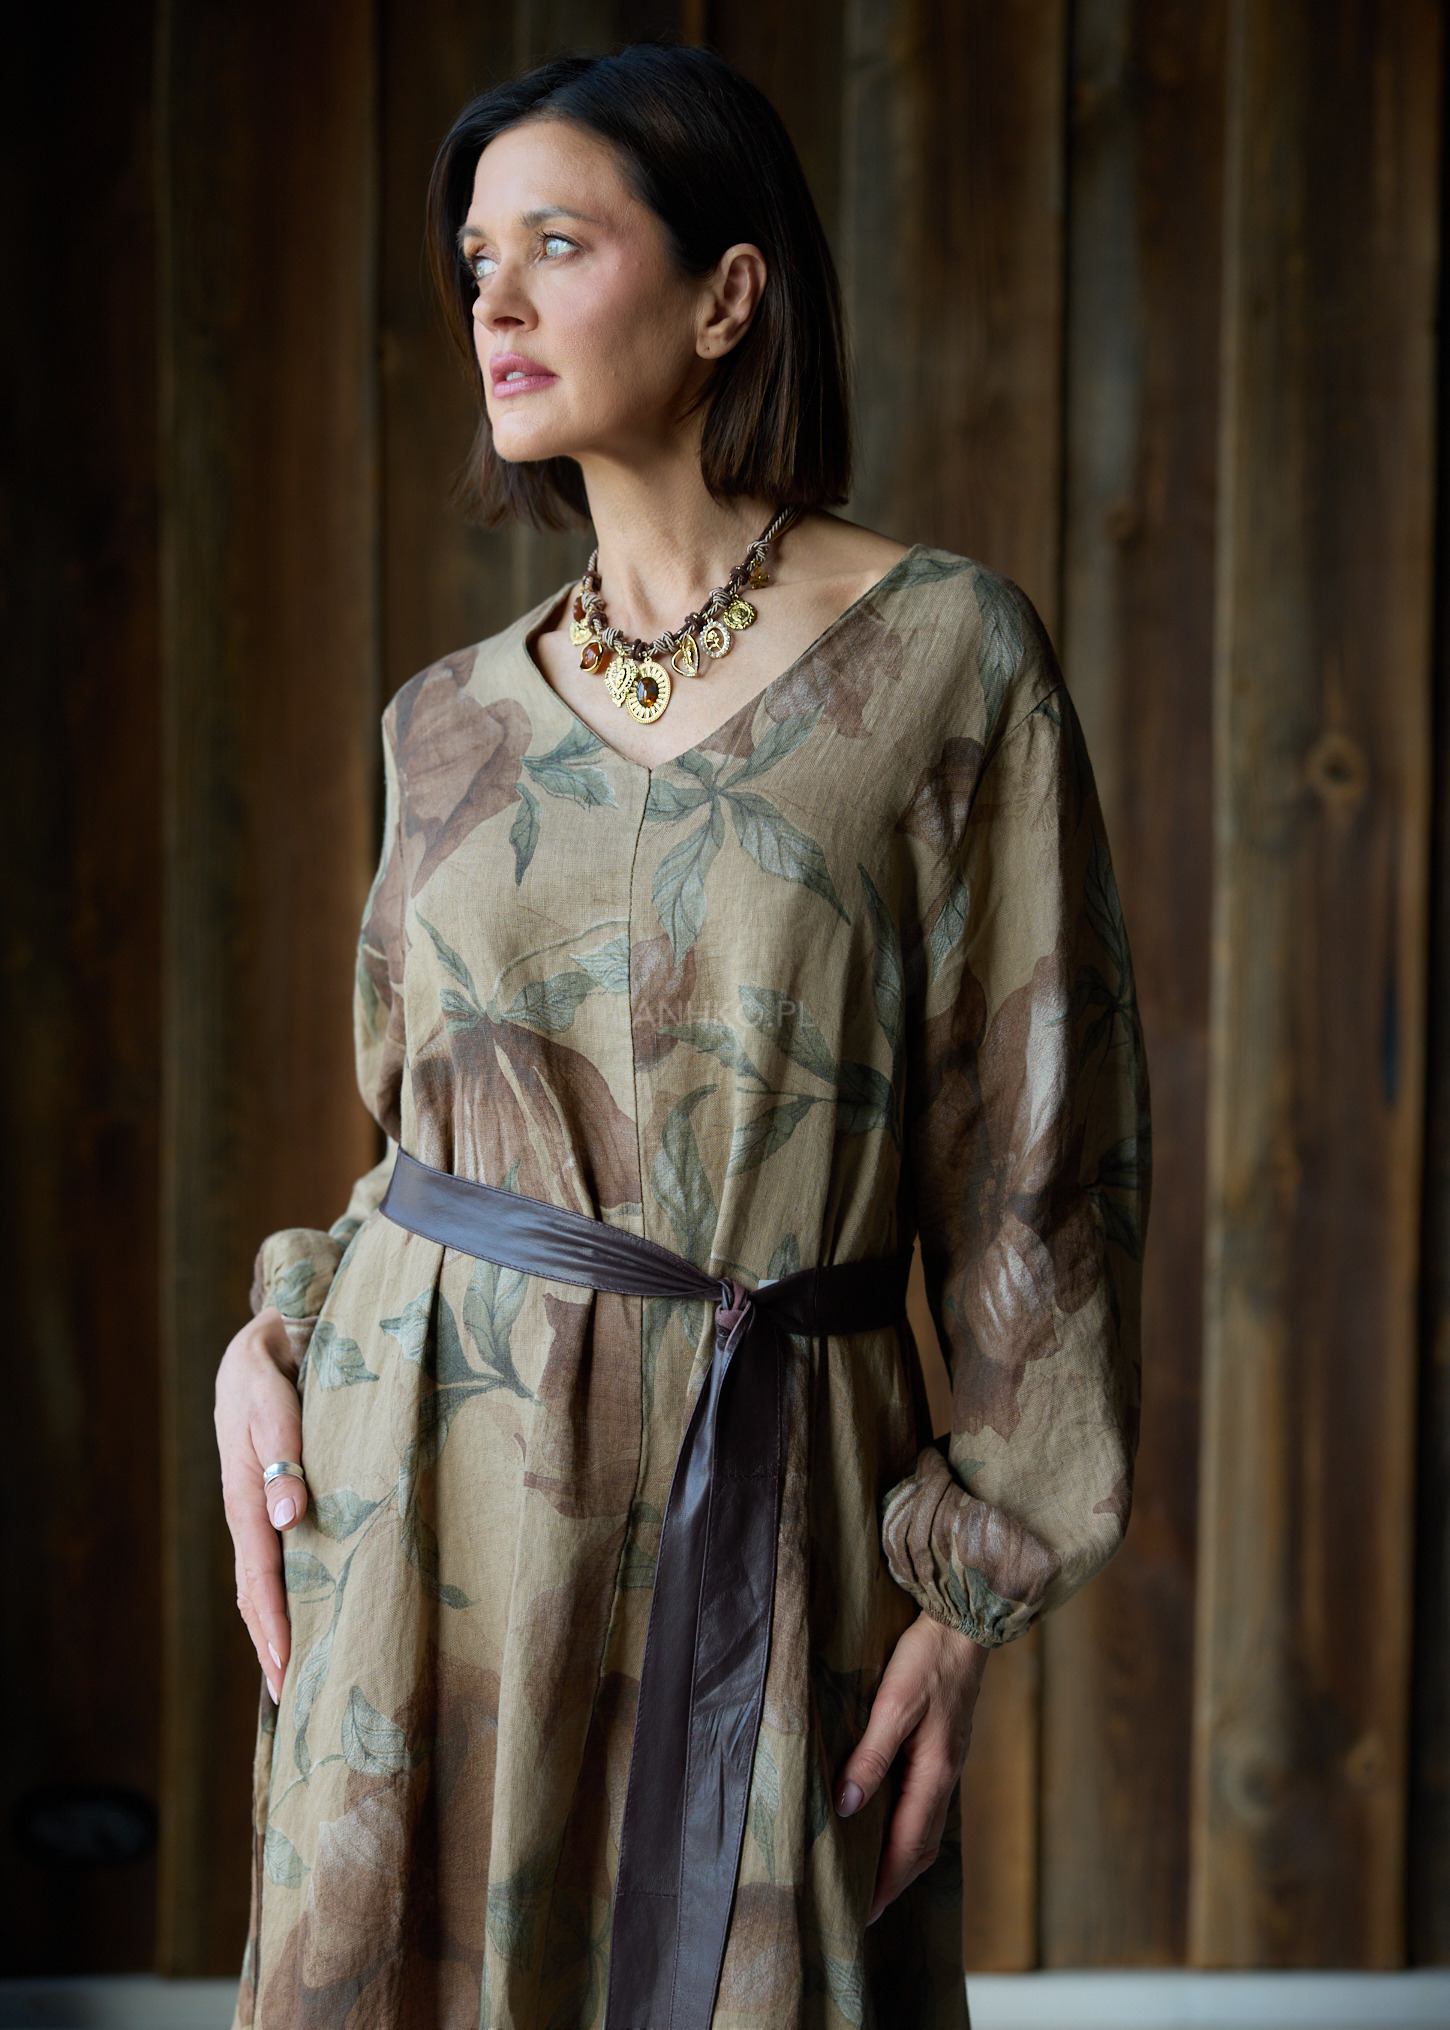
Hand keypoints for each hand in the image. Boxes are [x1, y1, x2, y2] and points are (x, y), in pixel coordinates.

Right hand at [215, 1305, 307, 1704]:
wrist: (259, 1349)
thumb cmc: (271, 1375)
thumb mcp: (277, 1407)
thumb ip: (284, 1457)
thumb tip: (287, 1518)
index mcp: (245, 1498)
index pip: (258, 1577)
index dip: (272, 1626)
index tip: (286, 1672)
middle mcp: (249, 1512)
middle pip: (254, 1593)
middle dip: (270, 1646)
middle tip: (294, 1702)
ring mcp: (258, 1509)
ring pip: (263, 1580)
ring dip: (275, 1626)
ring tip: (296, 1673)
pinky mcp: (272, 1499)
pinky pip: (276, 1558)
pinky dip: (284, 1593)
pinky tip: (306, 1612)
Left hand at [835, 1610, 989, 1924]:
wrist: (963, 1625)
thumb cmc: (926, 1660)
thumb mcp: (893, 1704)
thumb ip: (871, 1756)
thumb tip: (846, 1807)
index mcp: (935, 1772)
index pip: (907, 1845)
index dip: (886, 1882)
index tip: (863, 1912)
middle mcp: (946, 1775)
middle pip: (920, 1846)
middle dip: (895, 1881)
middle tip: (865, 1909)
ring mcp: (949, 1763)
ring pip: (926, 1826)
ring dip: (902, 1858)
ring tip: (875, 1877)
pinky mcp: (946, 1749)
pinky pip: (927, 1804)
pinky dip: (909, 1827)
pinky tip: (892, 1824)